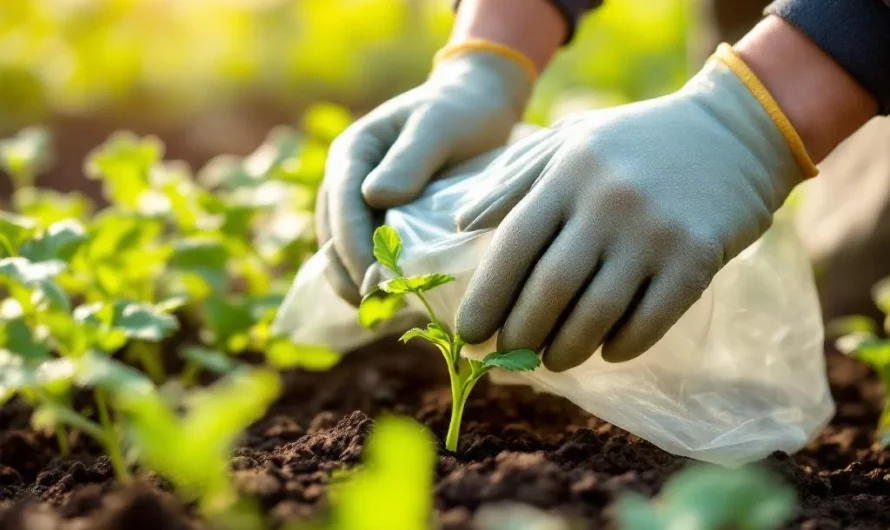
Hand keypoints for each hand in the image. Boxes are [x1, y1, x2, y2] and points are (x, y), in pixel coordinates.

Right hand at [317, 46, 532, 304]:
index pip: (342, 205)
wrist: (478, 104)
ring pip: (344, 252)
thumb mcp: (439, 126)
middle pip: (335, 235)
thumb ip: (410, 158)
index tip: (372, 279)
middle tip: (378, 309)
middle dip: (352, 273)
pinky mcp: (381, 221)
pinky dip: (376, 279)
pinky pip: (367, 256)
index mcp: (353, 152)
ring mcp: (361, 203)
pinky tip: (396, 303)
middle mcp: (348, 180)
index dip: (353, 246)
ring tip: (384, 313)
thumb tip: (374, 197)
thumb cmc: (460, 111)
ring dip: (359, 282)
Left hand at [454, 44, 818, 371]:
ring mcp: (654, 231)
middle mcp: (608, 202)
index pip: (512, 247)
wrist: (733, 131)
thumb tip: (460, 224)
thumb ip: (512, 179)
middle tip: (510, 355)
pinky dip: (622, 346)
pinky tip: (608, 351)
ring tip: (553, 360)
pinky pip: (650, 321)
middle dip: (521, 334)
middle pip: (549, 289)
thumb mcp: (568, 141)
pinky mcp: (696, 257)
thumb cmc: (634, 141)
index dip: (486, 299)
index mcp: (567, 172)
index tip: (468, 336)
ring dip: (567, 350)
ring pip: (596, 314)